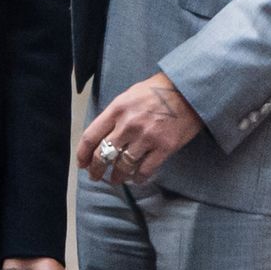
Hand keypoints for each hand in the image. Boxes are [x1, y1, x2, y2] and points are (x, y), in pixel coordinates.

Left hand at [78, 73, 202, 184]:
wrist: (188, 90)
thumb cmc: (158, 90)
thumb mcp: (130, 95)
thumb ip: (116, 114)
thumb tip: (103, 136)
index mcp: (117, 109)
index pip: (91, 136)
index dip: (83, 153)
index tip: (82, 163)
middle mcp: (128, 124)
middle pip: (104, 154)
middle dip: (96, 169)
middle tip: (95, 176)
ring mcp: (146, 137)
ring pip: (123, 166)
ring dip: (117, 176)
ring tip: (116, 179)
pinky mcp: (164, 148)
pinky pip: (145, 170)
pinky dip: (138, 178)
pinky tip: (136, 179)